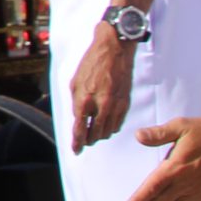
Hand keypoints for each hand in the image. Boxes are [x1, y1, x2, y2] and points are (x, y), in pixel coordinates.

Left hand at [66, 25, 135, 151]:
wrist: (113, 50)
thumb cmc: (91, 63)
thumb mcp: (75, 82)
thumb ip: (76, 102)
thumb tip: (78, 119)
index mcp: (84, 99)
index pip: (79, 128)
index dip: (77, 142)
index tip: (76, 150)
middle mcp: (100, 105)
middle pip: (95, 135)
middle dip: (88, 140)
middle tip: (85, 142)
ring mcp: (115, 105)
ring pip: (107, 132)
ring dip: (100, 135)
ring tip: (94, 133)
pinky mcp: (125, 103)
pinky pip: (118, 124)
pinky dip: (111, 127)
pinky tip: (106, 124)